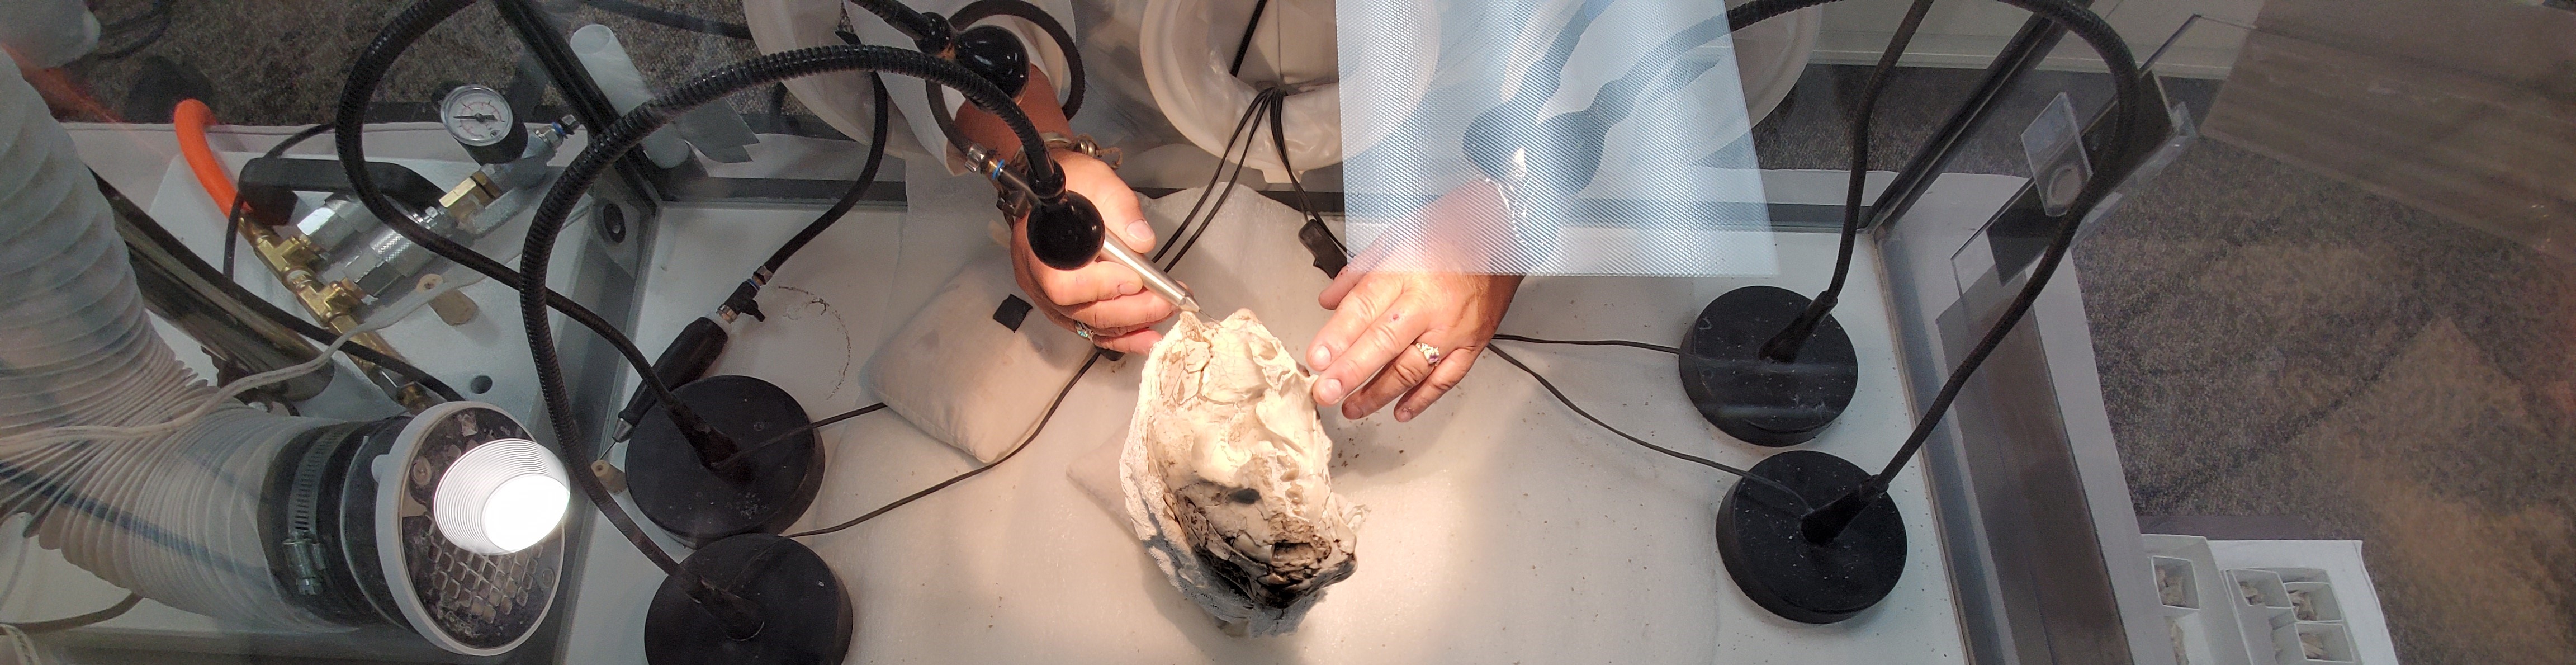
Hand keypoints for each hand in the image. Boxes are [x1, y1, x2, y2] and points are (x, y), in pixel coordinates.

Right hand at [1008, 151, 1176, 353]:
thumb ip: (1120, 208)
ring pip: (1088, 324)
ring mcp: (1050, 298)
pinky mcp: (1066, 308)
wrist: (1058, 190)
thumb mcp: (1098, 182)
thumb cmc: (1073, 185)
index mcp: (1038, 246)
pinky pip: (1092, 330)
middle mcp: (1039, 279)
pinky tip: (1146, 337)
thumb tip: (1142, 240)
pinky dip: (1121, 336)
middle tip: (1165, 302)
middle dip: (1129, 310)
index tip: (1134, 278)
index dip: (1100, 287)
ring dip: (1130, 326)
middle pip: (1081, 311)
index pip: (1063, 284)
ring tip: (1164, 316)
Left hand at [1307, 181, 1523, 421]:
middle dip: (1350, 373)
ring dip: (1378, 394)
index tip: (1316, 359)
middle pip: (1383, 343)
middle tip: (1326, 393)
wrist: (1505, 230)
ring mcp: (1454, 327)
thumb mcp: (1398, 236)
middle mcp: (1430, 302)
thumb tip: (1329, 300)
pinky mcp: (1475, 342)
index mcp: (1407, 271)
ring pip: (1412, 369)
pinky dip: (1422, 399)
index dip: (1337, 337)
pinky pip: (1446, 379)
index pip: (1363, 309)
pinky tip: (1400, 411)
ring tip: (1352, 408)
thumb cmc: (1452, 230)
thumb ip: (1360, 272)